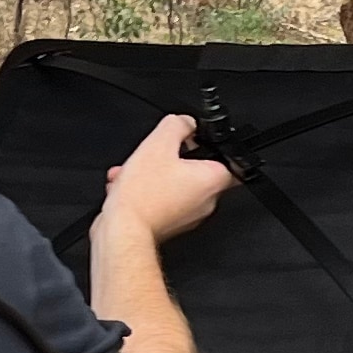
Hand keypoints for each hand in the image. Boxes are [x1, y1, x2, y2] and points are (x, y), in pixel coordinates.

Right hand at [100, 115, 234, 245]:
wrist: (123, 230)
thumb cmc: (143, 196)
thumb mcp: (158, 143)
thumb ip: (177, 125)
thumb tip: (185, 122)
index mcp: (212, 181)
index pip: (229, 159)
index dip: (211, 145)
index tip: (198, 141)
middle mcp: (206, 202)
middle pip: (196, 170)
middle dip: (172, 159)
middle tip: (156, 154)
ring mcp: (189, 217)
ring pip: (175, 185)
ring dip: (154, 174)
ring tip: (134, 171)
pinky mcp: (171, 226)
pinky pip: (163, 201)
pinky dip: (147, 191)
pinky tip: (127, 185)